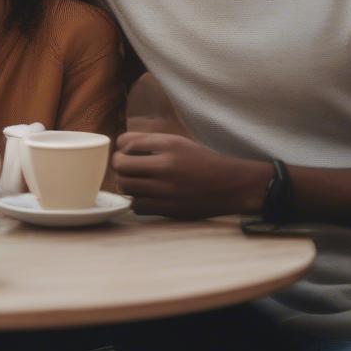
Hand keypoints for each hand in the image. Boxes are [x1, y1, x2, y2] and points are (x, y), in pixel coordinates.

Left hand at [113, 128, 268, 219]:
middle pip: (120, 165)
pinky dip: (137, 202)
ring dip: (127, 184)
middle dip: (120, 165)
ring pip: (126, 187)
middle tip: (128, 168)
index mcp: (168, 145)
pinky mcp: (170, 208)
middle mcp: (166, 166)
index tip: (128, 152)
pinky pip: (137, 206)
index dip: (122, 147)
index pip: (125, 142)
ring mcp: (167, 189)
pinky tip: (147, 196)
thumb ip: (149, 141)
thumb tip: (119, 146)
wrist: (230, 185)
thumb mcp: (178, 142)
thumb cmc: (200, 161)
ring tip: (137, 182)